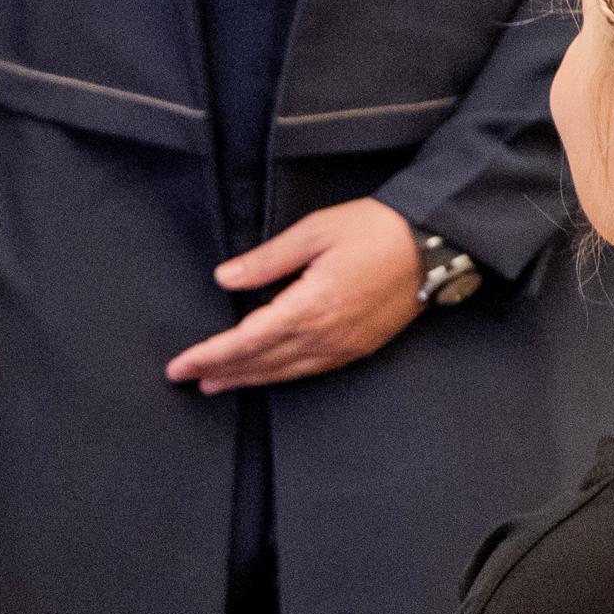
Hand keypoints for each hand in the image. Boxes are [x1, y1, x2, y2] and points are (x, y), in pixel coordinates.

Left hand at [167, 199, 427, 393]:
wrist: (433, 245)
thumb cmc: (374, 230)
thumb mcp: (314, 232)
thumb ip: (267, 260)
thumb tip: (225, 278)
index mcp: (310, 306)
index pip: (247, 341)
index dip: (210, 356)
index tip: (180, 365)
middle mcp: (325, 336)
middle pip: (261, 363)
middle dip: (220, 372)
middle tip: (186, 378)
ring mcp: (344, 347)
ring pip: (284, 372)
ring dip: (246, 378)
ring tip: (215, 383)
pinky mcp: (358, 347)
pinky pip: (310, 370)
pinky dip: (279, 375)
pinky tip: (265, 373)